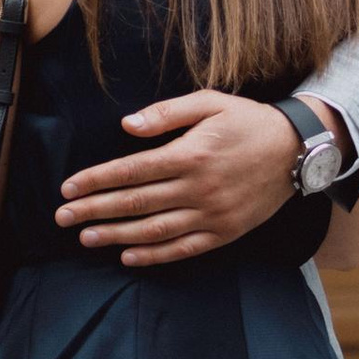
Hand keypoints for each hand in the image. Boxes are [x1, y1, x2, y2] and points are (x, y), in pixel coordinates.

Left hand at [57, 90, 311, 267]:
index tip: (68, 188)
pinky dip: (154, 256)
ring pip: (154, 231)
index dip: (96, 180)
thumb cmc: (248, 121)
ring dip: (116, 236)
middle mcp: (198, 188)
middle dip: (94, 211)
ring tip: (86, 237)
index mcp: (190, 154)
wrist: (296, 150)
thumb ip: (167, 113)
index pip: (131, 171)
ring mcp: (212, 215)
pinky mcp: (224, 232)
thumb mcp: (210, 103)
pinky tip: (128, 256)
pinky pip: (183, 249)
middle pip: (135, 203)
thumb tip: (127, 126)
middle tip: (62, 218)